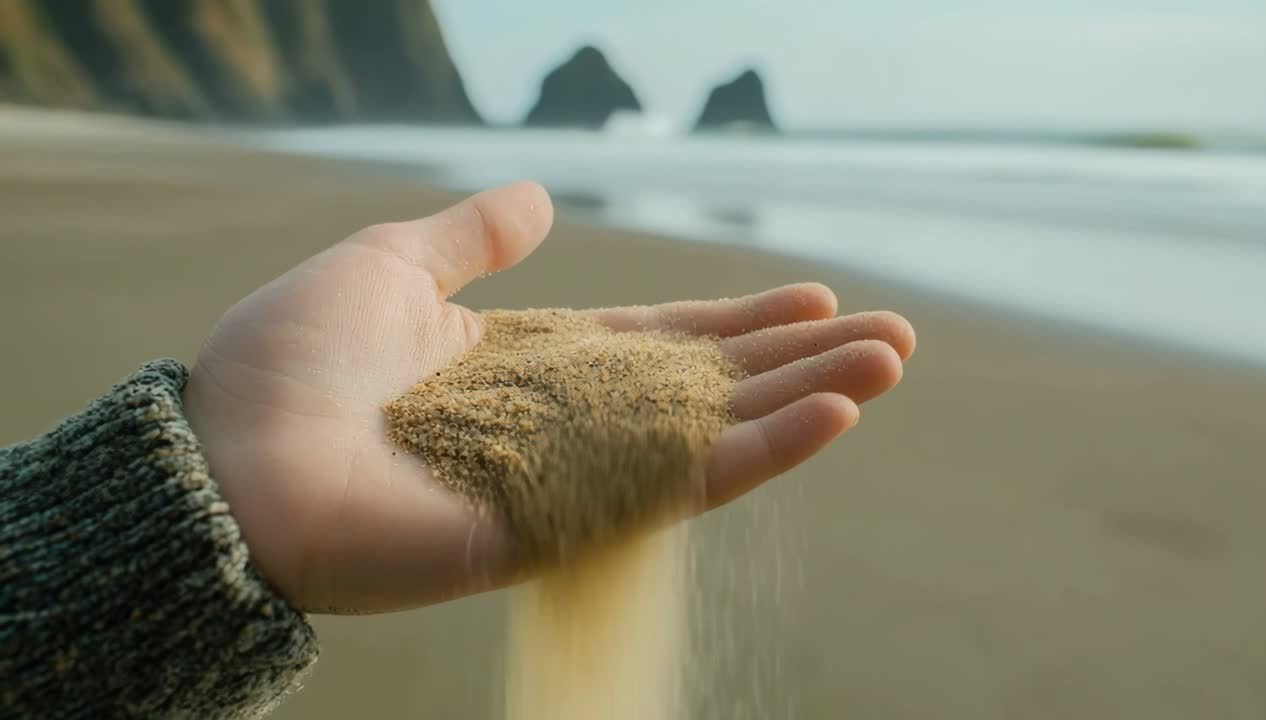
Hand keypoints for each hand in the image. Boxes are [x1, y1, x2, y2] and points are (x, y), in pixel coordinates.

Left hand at [183, 182, 914, 613]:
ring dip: (811, 399)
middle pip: (710, 387)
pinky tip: (835, 415)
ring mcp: (574, 476)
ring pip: (718, 433)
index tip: (813, 297)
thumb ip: (470, 240)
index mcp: (530, 363)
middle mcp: (565, 422)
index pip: (659, 341)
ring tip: (893, 362)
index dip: (737, 322)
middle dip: (801, 360)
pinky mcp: (570, 522)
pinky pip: (682, 485)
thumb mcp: (387, 265)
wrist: (230, 458)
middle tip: (894, 334)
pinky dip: (764, 452)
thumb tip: (539, 200)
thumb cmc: (290, 360)